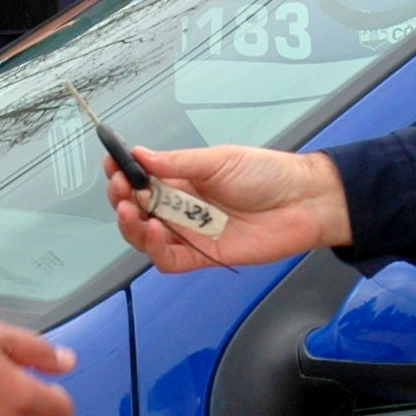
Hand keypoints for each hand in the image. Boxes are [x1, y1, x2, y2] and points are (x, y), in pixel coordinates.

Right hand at [105, 145, 352, 270]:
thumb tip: (141, 155)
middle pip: (138, 208)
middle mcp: (182, 206)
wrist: (304, 200)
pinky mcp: (203, 256)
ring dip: (131, 225)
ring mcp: (191, 232)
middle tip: (121, 188)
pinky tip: (154, 233)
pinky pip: (169, 259)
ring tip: (131, 209)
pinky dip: (155, 249)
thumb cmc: (268, 174)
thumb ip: (178, 163)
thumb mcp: (219, 160)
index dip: (123, 173)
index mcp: (183, 179)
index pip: (142, 178)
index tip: (112, 164)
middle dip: (122, 198)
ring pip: (146, 236)